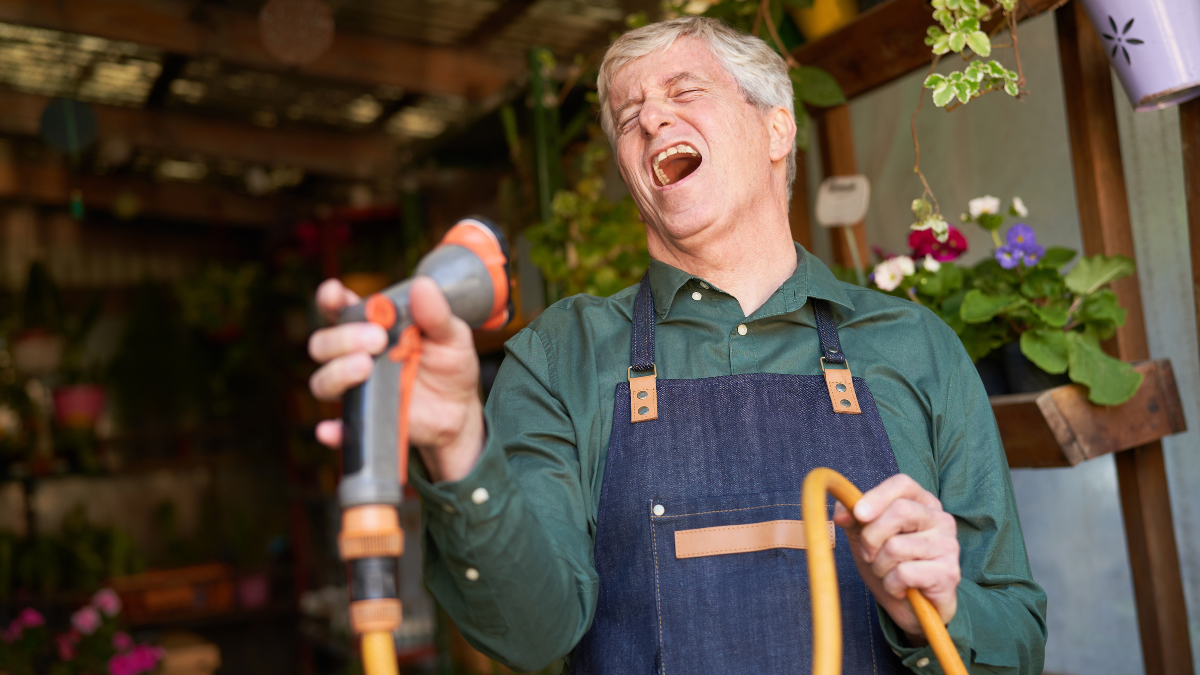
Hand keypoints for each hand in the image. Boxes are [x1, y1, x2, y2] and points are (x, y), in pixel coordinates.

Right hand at [307, 277, 485, 481]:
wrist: (460, 409)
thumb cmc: (449, 364)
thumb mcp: (451, 335)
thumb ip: (436, 313)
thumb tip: (422, 286)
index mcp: (372, 326)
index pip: (340, 309)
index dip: (330, 299)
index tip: (334, 294)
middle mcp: (356, 355)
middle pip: (324, 343)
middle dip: (343, 338)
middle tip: (377, 339)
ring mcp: (357, 388)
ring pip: (323, 381)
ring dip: (338, 372)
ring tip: (367, 367)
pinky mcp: (365, 418)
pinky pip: (341, 427)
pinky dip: (333, 429)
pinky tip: (332, 428)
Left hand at [832, 474, 959, 644]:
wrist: (911, 609)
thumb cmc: (890, 566)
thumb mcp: (866, 537)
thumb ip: (853, 518)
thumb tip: (841, 512)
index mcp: (923, 504)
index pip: (903, 484)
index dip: (877, 496)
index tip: (858, 514)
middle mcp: (941, 520)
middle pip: (899, 511)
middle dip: (871, 537)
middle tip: (869, 555)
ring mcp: (948, 546)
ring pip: (896, 546)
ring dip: (879, 566)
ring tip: (887, 574)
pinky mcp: (948, 573)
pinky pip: (904, 573)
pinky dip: (891, 584)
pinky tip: (899, 588)